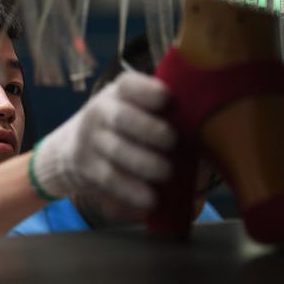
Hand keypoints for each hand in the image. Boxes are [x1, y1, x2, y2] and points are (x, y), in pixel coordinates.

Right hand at [32, 71, 175, 207]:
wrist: (73, 147)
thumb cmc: (125, 126)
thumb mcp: (136, 110)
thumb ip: (169, 118)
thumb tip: (210, 142)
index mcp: (120, 92)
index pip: (130, 84)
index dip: (147, 91)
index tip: (166, 98)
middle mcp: (102, 111)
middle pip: (122, 117)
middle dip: (148, 128)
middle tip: (172, 141)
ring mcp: (91, 140)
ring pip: (116, 150)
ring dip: (143, 163)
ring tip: (166, 173)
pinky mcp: (87, 168)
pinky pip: (109, 178)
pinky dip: (130, 190)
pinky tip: (149, 199)